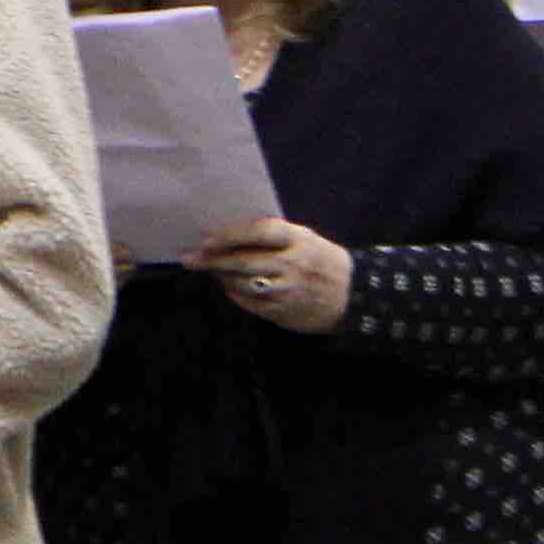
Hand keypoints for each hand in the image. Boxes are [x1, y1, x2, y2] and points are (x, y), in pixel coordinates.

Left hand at [185, 217, 353, 334]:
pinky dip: (233, 293)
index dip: (230, 233)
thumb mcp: (306, 239)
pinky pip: (250, 302)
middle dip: (212, 259)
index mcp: (299, 240)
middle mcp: (292, 265)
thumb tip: (230, 232)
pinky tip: (226, 285)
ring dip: (220, 276)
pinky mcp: (284, 312)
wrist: (354, 297)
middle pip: (244, 260)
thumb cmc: (322, 261)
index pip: (258, 231)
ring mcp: (288, 291)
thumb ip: (274, 235)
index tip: (206, 236)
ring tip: (204, 268)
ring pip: (243, 283)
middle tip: (190, 257)